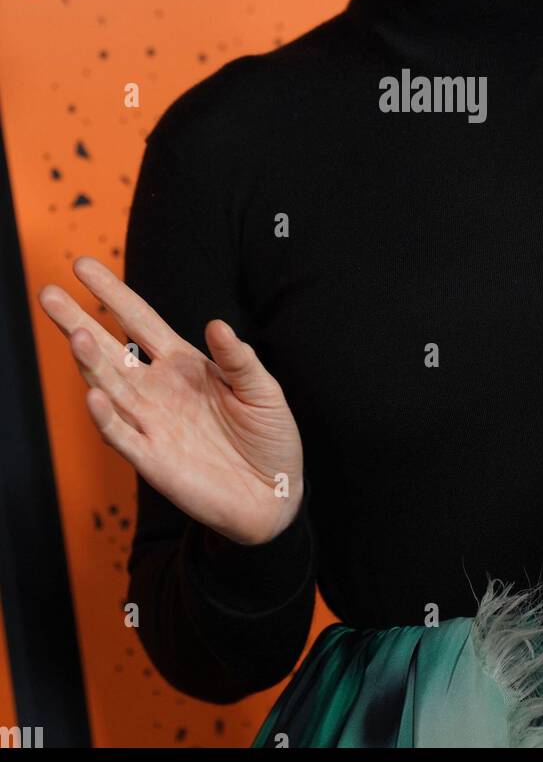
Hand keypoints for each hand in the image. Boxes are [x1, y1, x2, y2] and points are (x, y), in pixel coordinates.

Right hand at [38, 256, 304, 543]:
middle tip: (49, 294)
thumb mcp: (264, 390)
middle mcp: (159, 390)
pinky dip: (106, 417)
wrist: (275, 495)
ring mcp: (151, 424)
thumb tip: (216, 324)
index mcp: (184, 364)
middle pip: (110, 350)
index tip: (83, 266)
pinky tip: (95, 394)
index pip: (138, 321)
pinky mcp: (152, 460)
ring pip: (109, 387)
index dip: (112, 294)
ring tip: (77, 334)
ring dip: (91, 362)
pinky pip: (122, 435)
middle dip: (78, 322)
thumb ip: (239, 359)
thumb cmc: (269, 437)